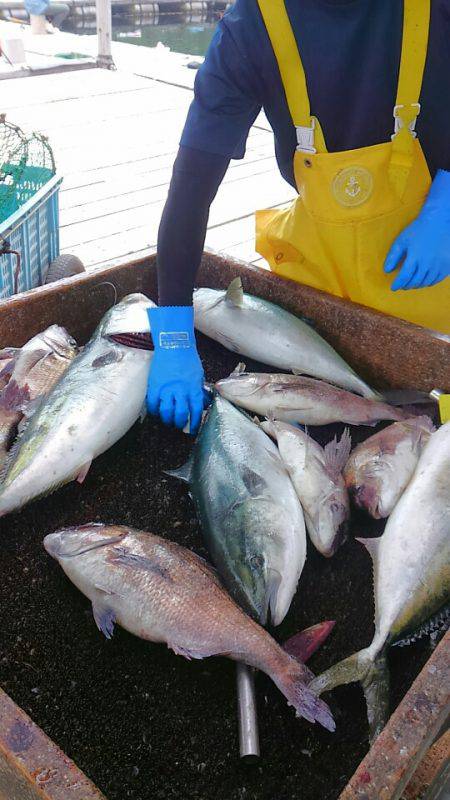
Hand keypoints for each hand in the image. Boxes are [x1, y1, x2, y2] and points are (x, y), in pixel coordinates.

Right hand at [147, 306, 205, 433]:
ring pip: (166, 412)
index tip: (194, 430)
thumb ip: (199, 391)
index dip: (195, 423)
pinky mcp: (154, 386)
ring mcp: (166, 389)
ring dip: (167, 420)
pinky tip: (156, 413)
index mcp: (193, 389)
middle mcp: (181, 391)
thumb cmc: (188, 360)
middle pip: (180, 414)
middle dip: (180, 423)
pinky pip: (153, 404)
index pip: (196, 411)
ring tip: (168, 421)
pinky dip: (154, 411)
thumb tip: (203, 403)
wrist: (174, 346)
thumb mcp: (199, 376)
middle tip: (179, 425)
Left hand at [384, 169, 449, 290]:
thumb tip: (386, 270)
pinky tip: (424, 281)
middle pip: (415, 281)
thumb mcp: (401, 241)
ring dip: (417, 285)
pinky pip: (437, 280)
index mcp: (415, 256)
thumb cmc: (418, 230)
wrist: (439, 221)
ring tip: (411, 283)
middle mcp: (428, 262)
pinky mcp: (447, 265)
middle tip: (402, 286)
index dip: (397, 284)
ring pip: (426, 282)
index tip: (393, 287)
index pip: (404, 277)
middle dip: (406, 285)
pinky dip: (428, 283)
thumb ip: (393, 256)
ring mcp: (438, 264)